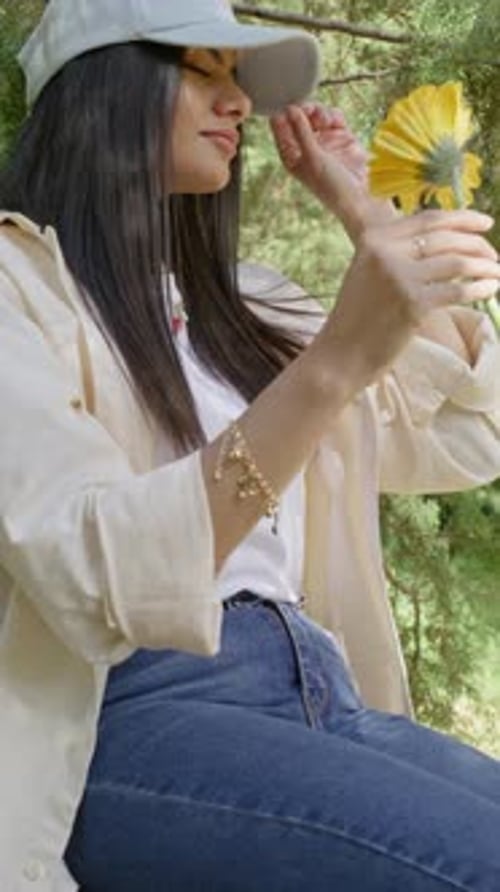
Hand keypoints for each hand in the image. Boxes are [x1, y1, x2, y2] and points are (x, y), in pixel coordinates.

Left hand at [270, 103, 393, 242]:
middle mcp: (306, 148)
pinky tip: (334, 121)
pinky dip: (333, 116)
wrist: (363, 197)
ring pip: (317, 116)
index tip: (289, 109)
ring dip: (319, 112)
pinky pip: (334, 118)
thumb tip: (290, 109)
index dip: (283, 116)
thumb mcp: (313, 158)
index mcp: (292, 157)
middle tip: (309, 110)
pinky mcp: (342, 137)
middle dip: (303, 111)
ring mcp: (325, 142)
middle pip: (298, 118)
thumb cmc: (333, 187)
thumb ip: (301, 132)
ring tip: (324, 119)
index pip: (280, 130)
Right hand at [310, 209, 499, 399]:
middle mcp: (385, 252)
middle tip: (494, 256)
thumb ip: (399, 253)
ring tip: (497, 273)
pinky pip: (457, 291)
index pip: (428, 219)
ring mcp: (399, 277)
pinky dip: (479, 288)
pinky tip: (490, 288)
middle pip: (446, 238)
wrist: (339, 356)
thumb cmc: (358, 319)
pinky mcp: (412, 303)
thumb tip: (448, 242)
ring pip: (456, 262)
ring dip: (484, 266)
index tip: (485, 223)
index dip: (462, 218)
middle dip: (477, 245)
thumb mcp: (369, 273)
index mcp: (374, 238)